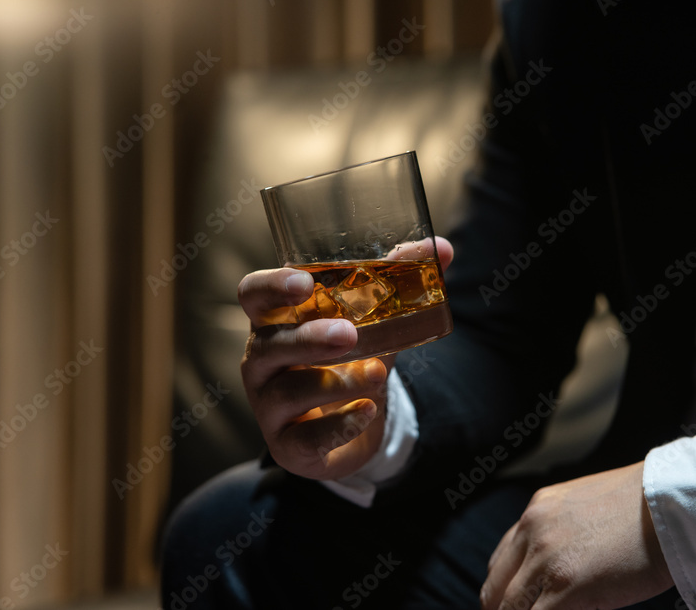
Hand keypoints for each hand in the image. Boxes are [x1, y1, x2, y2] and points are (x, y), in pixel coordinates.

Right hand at [238, 238, 452, 480]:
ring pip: (289, 391)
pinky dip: (340, 424)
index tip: (304, 282)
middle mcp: (262, 361)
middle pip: (269, 344)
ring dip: (336, 382)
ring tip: (378, 373)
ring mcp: (268, 406)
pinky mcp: (288, 446)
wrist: (350, 425)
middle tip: (349, 334)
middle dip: (308, 338)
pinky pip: (306, 438)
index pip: (253, 295)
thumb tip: (442, 248)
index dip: (272, 286)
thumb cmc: (349, 360)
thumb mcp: (373, 323)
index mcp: (275, 320)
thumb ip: (398, 285)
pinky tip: (368, 411)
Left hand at [481, 462, 673, 609]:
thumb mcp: (587, 508)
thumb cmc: (646, 508)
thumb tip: (558, 571)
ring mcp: (546, 559)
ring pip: (510, 608)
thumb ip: (561, 534)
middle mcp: (532, 530)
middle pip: (496, 589)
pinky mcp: (566, 587)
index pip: (501, 562)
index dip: (503, 592)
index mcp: (536, 511)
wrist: (674, 503)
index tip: (512, 609)